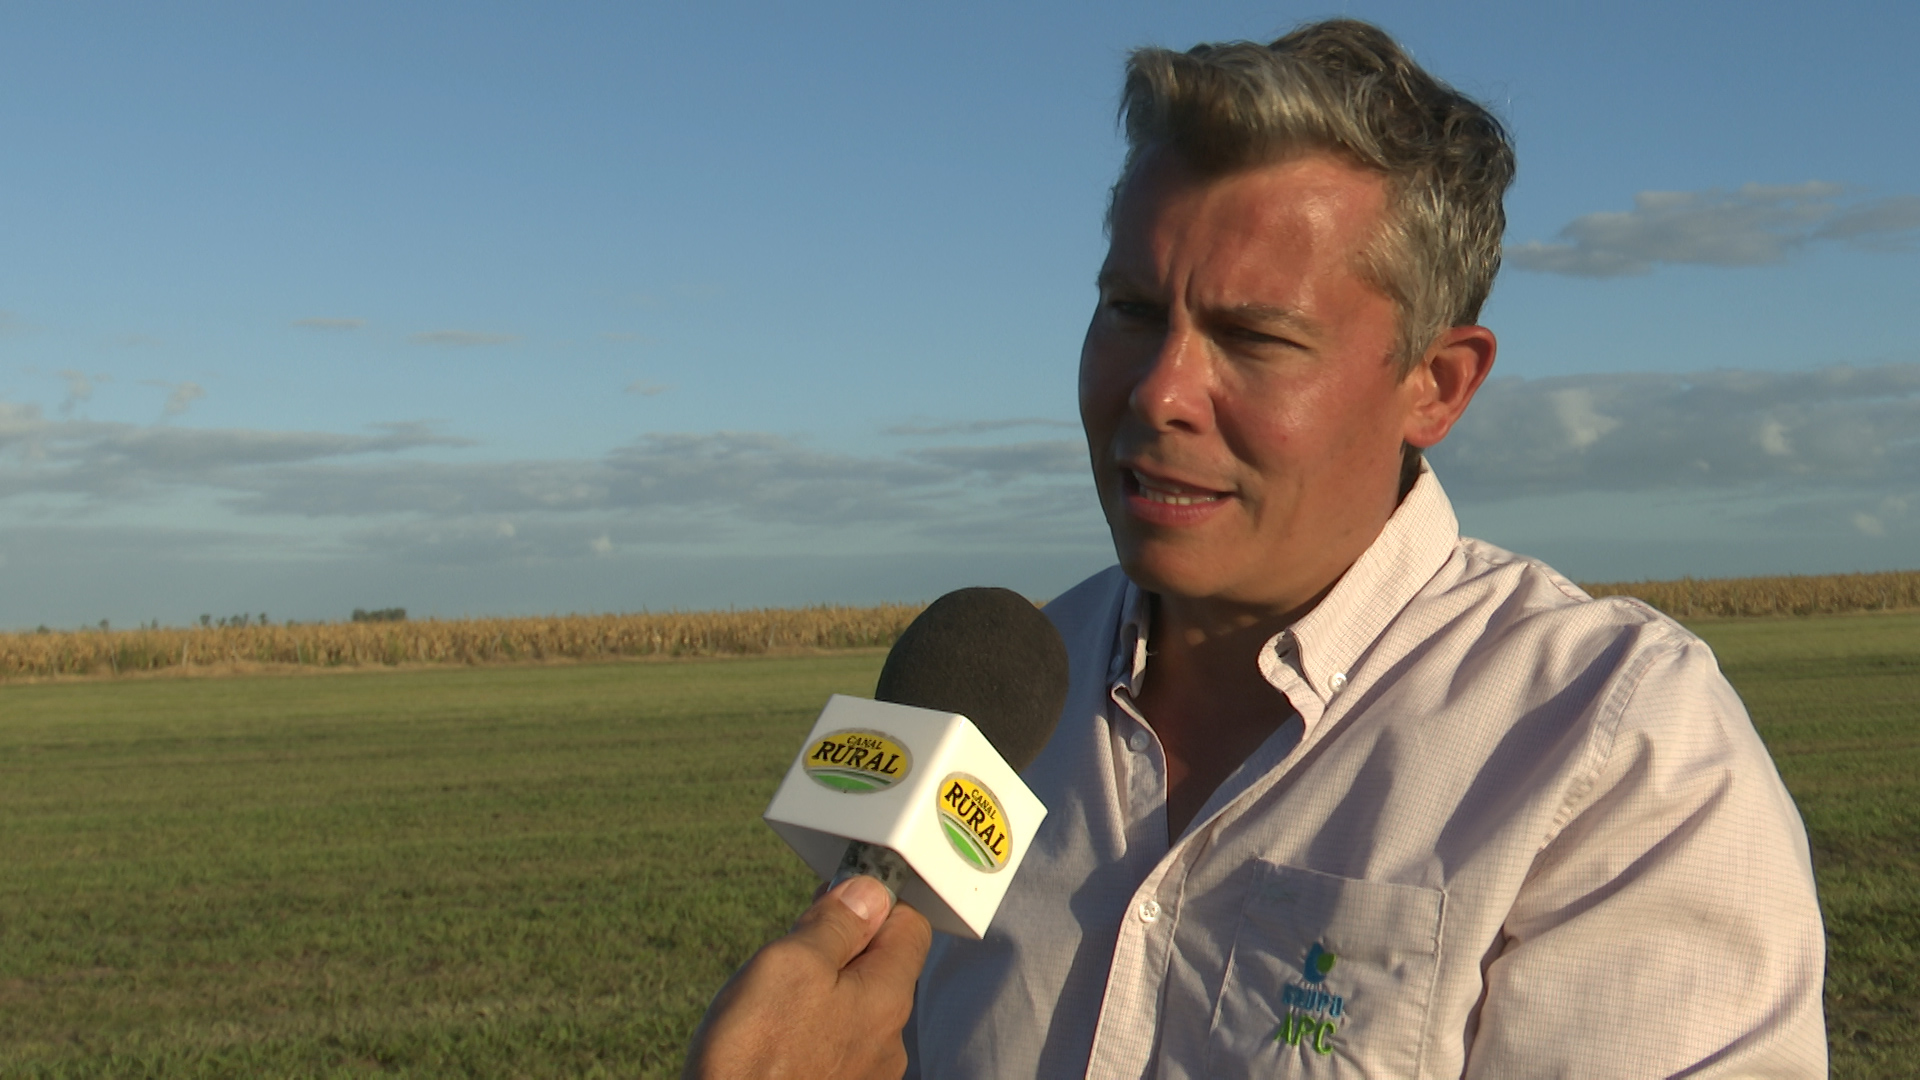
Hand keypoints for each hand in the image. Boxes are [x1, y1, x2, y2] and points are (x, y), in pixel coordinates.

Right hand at [683, 875, 932, 1079]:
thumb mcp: (790, 963)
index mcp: (887, 996)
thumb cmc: (755, 1054)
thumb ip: (836, 923)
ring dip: (824, 989)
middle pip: (882, 966)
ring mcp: (866, 1072)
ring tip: (776, 995)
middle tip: (794, 942)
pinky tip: (776, 1033)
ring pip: (856, 1006)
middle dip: (842, 946)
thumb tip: (869, 892)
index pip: (910, 924)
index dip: (874, 900)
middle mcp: (889, 1039)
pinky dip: (812, 1027)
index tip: (835, 896)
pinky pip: (835, 1043)